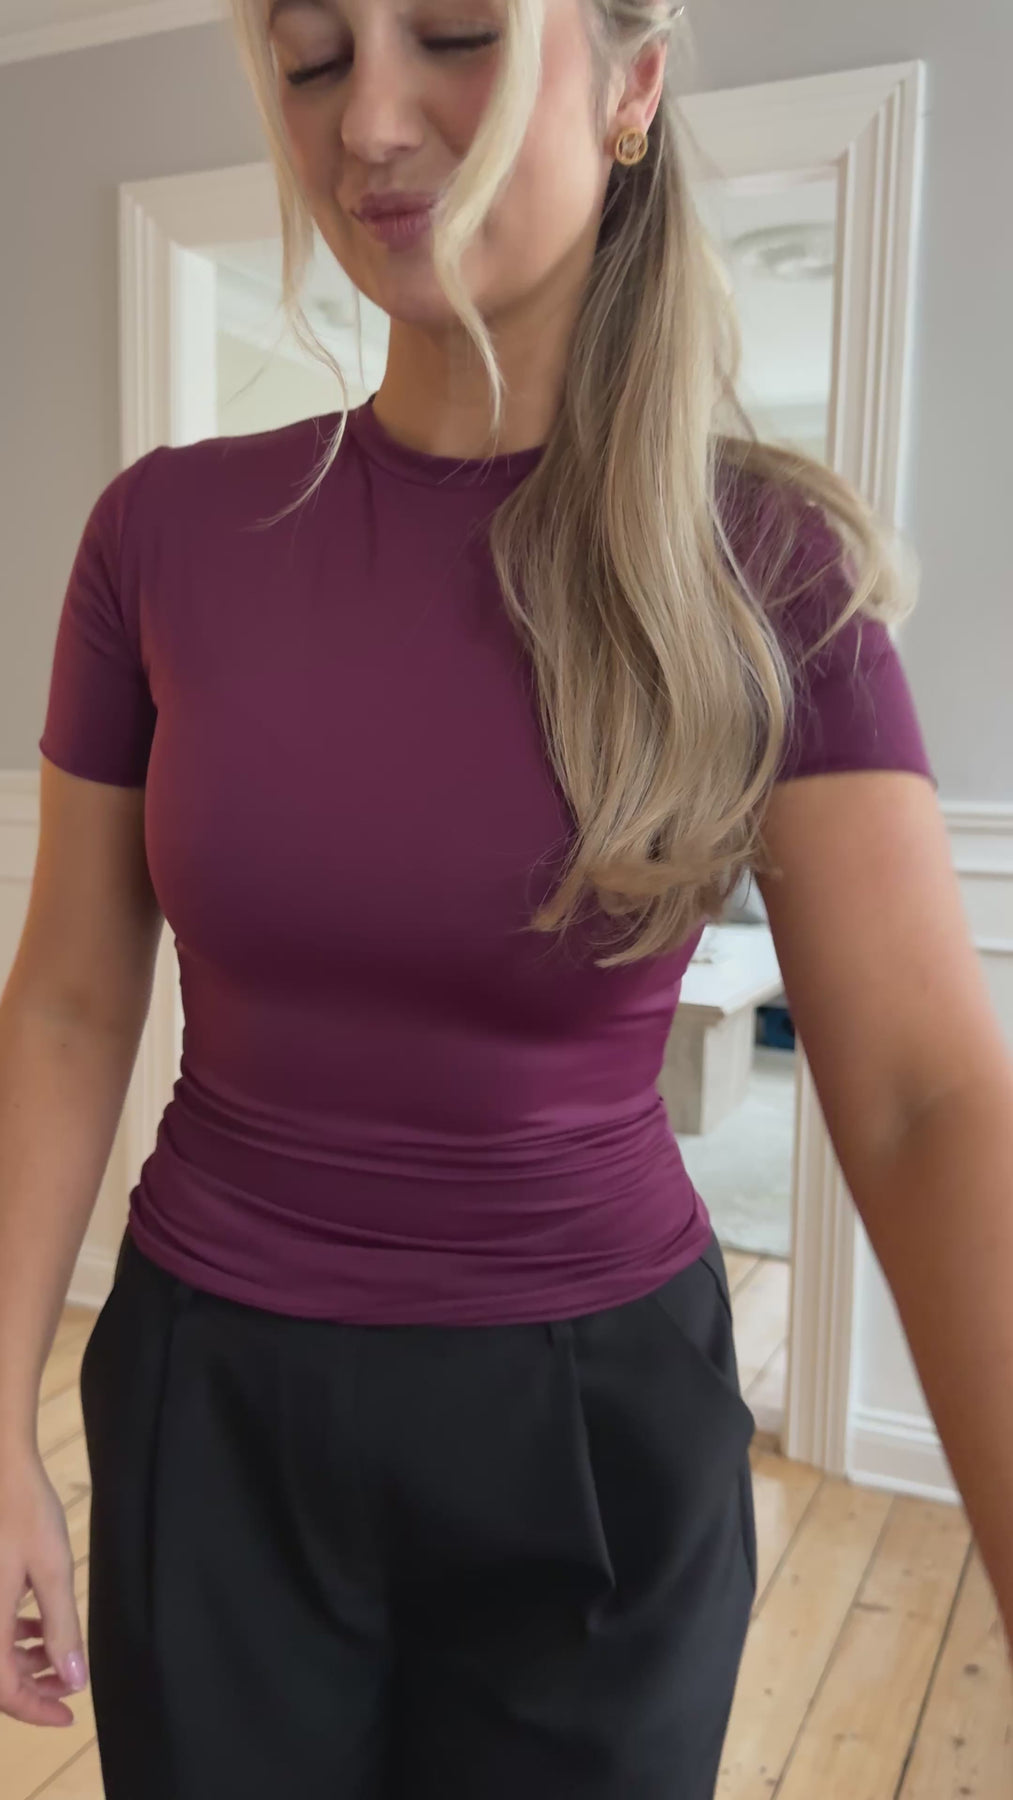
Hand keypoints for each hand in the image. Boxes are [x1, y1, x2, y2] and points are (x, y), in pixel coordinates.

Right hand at [0, 1448, 87, 1726]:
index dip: (36, 1710)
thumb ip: (62, 1627)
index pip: (4, 1692)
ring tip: (59, 1652)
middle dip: (34, 1687)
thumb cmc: (24, 1511)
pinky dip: (13, 1636)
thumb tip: (74, 1679)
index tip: (69, 1716)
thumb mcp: (53, 1569)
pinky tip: (38, 1623)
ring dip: (25, 1661)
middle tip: (70, 1684)